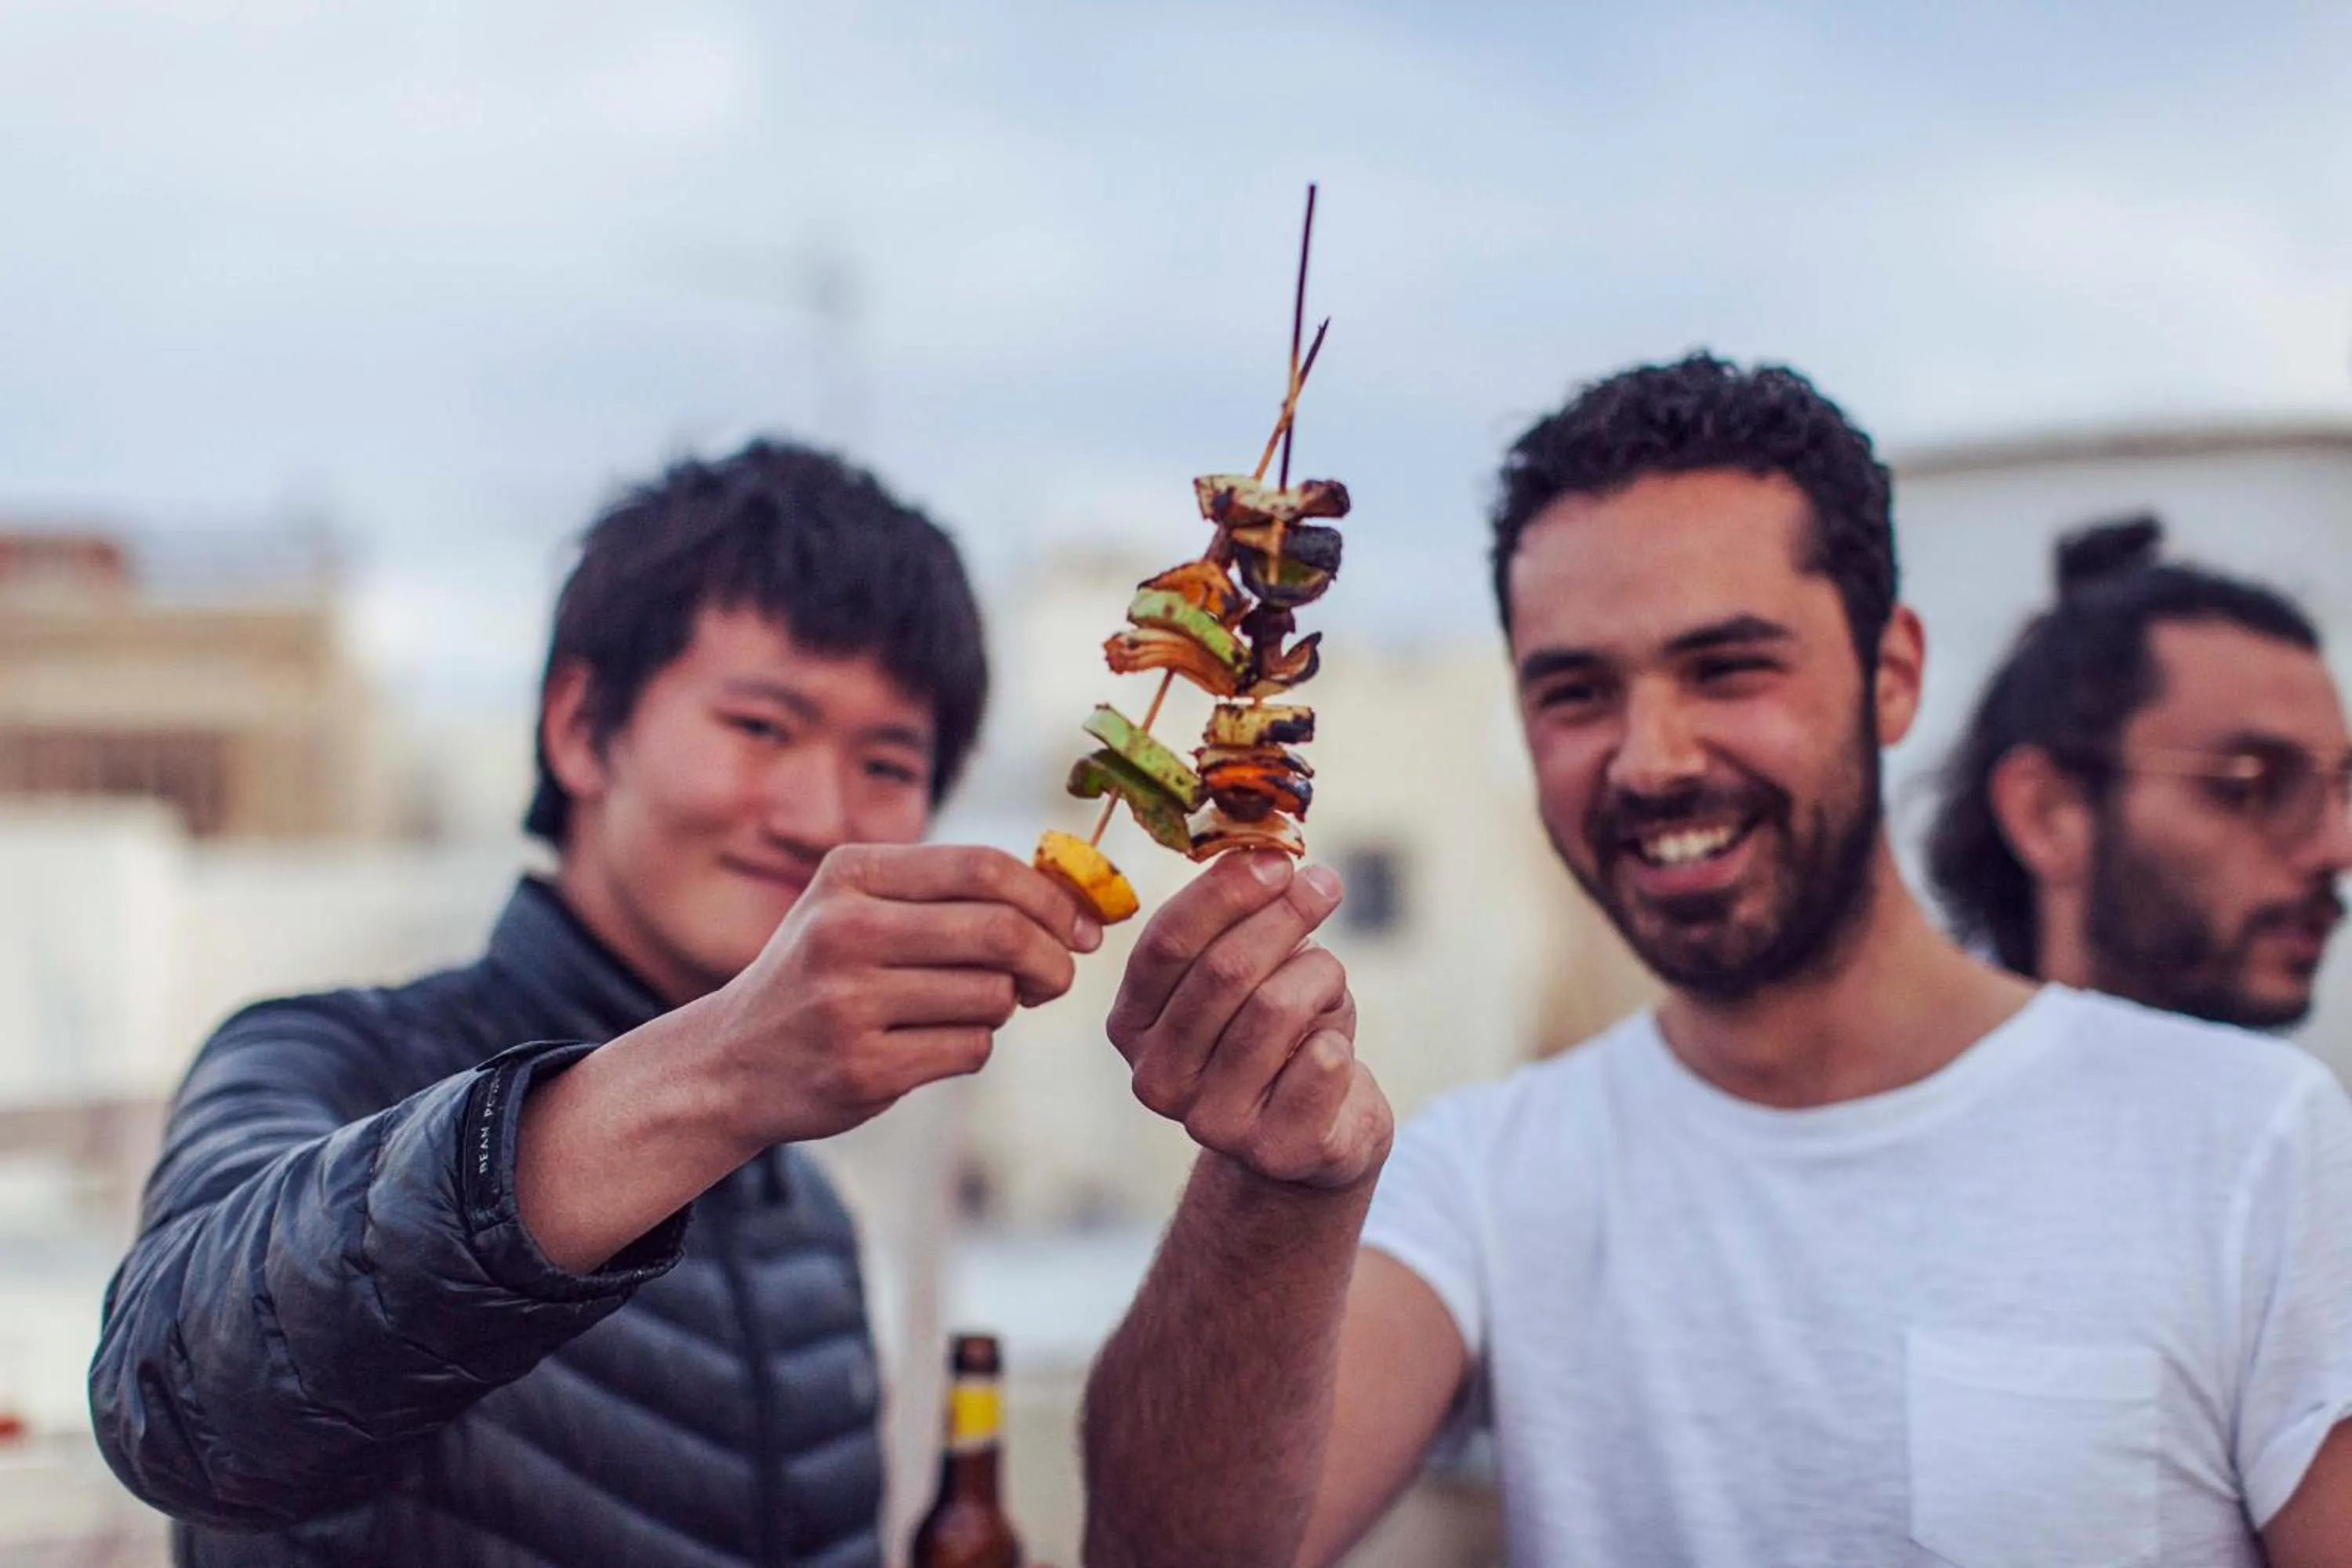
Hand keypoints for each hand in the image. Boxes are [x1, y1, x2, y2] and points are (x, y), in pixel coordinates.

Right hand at [695, 843, 1100, 1148]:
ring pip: (993, 997)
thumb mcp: (861, 906)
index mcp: (850, 874)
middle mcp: (844, 930)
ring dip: (1002, 1007)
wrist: (730, 1061)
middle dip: (1051, 958)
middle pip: (1001, 931)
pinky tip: (930, 1044)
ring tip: (961, 1008)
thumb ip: (952, 894)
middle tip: (1056, 977)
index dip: (1051, 898)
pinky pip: (971, 1050)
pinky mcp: (862, 1068)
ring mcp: (848, 1003)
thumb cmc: (824, 974)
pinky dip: (973, 1047)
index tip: (1083, 927)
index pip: (984, 867)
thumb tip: (1074, 907)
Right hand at [1107, 853, 1391, 1190]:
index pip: (1165, 943)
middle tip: (1325, 886)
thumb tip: (1270, 855)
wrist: (1312, 1135)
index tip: (1278, 859)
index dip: (1224, 892)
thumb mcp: (1247, 972)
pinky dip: (1340, 1037)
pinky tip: (1333, 1050)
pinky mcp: (1272, 1151)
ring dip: (1319, 975)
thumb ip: (1241, 919)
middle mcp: (1156, 1078)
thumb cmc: (1277, 1034)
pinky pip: (1323, 1061)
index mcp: (1132, 1025)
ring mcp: (1209, 1122)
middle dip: (1284, 915)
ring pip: (1276, 1008)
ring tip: (1326, 980)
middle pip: (1223, 970)